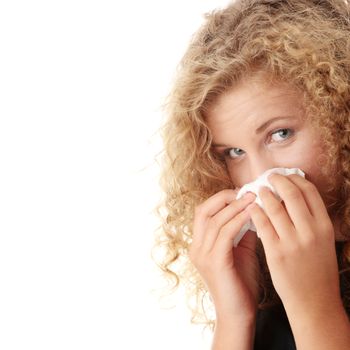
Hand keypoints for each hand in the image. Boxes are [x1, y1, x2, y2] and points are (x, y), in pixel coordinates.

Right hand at [189, 189, 258, 321]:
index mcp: (200, 245)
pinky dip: (238, 220)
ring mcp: (203, 255)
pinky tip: (252, 213)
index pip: (203, 212)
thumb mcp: (239, 251)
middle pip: (204, 211)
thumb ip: (240, 231)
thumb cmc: (241, 283)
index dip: (220, 199)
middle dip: (224, 198)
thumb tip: (251, 209)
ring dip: (235, 206)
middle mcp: (197, 248)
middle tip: (247, 191)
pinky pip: (225, 233)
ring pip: (215, 220)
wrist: (238, 315)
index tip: (242, 193)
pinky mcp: (215, 262)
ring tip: (254, 198)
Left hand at [246, 173, 340, 314]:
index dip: (295, 179)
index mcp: (324, 227)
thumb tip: (292, 197)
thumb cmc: (317, 271)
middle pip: (292, 194)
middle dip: (278, 181)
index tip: (285, 175)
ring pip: (274, 207)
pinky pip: (263, 225)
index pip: (310, 192)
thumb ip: (310, 220)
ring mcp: (293, 242)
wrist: (314, 303)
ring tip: (258, 190)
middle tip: (268, 177)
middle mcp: (311, 231)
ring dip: (264, 194)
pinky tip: (251, 208)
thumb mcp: (322, 242)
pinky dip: (256, 212)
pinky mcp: (276, 253)